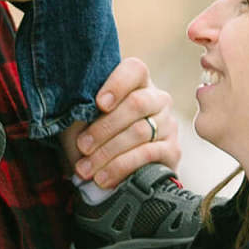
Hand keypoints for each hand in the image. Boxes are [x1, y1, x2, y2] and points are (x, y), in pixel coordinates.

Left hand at [66, 57, 180, 190]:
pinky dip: (122, 167)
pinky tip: (103, 178)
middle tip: (82, 146)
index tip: (98, 104)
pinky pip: (148, 155)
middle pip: (136, 104)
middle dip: (104, 127)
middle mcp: (157, 99)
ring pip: (140, 132)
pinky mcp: (172, 150)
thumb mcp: (84, 119)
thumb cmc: (93, 136)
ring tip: (86, 168)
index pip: (135, 70)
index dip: (117, 84)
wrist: (112, 169)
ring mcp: (168, 124)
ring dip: (108, 152)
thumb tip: (75, 113)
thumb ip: (82, 109)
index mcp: (137, 83)